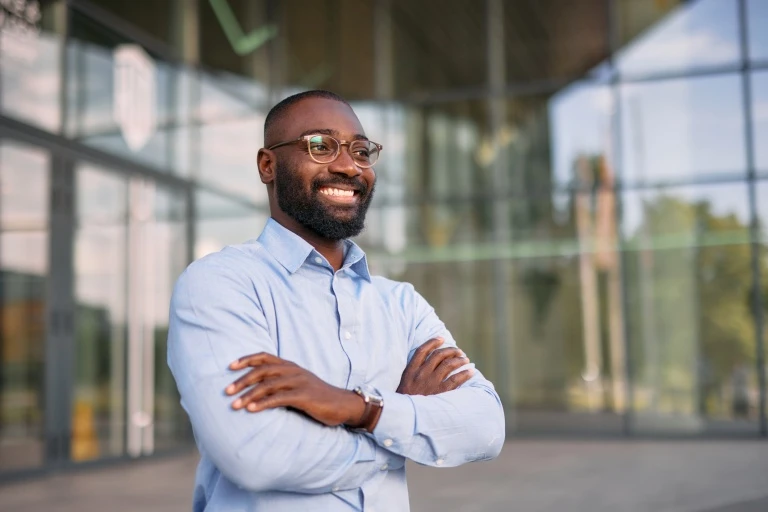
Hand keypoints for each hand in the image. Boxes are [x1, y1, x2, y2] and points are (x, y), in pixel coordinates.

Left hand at [225, 353, 364, 426]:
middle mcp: (293, 371)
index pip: (265, 357)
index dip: (246, 359)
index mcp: (290, 366)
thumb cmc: (317, 397)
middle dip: (242, 380)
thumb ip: (281, 384)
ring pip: (268, 385)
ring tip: (235, 404)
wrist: (342, 405)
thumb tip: (257, 390)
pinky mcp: (304, 396)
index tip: (230, 366)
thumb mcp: (298, 385)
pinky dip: (264, 403)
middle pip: (263, 370)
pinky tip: (252, 410)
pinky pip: (280, 398)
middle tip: (226, 391)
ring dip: (249, 394)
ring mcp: (299, 382)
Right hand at [396, 337, 473, 395]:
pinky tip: (470, 371)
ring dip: (459, 360)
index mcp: (411, 370)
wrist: (406, 416)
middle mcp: (421, 374)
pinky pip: (456, 380)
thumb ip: (413, 372)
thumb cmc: (405, 400)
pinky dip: (464, 374)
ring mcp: (431, 383)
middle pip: (438, 355)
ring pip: (449, 365)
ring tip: (465, 359)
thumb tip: (428, 362)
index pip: (422, 350)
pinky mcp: (440, 392)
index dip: (433, 342)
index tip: (441, 338)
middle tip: (458, 351)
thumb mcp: (404, 383)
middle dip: (450, 350)